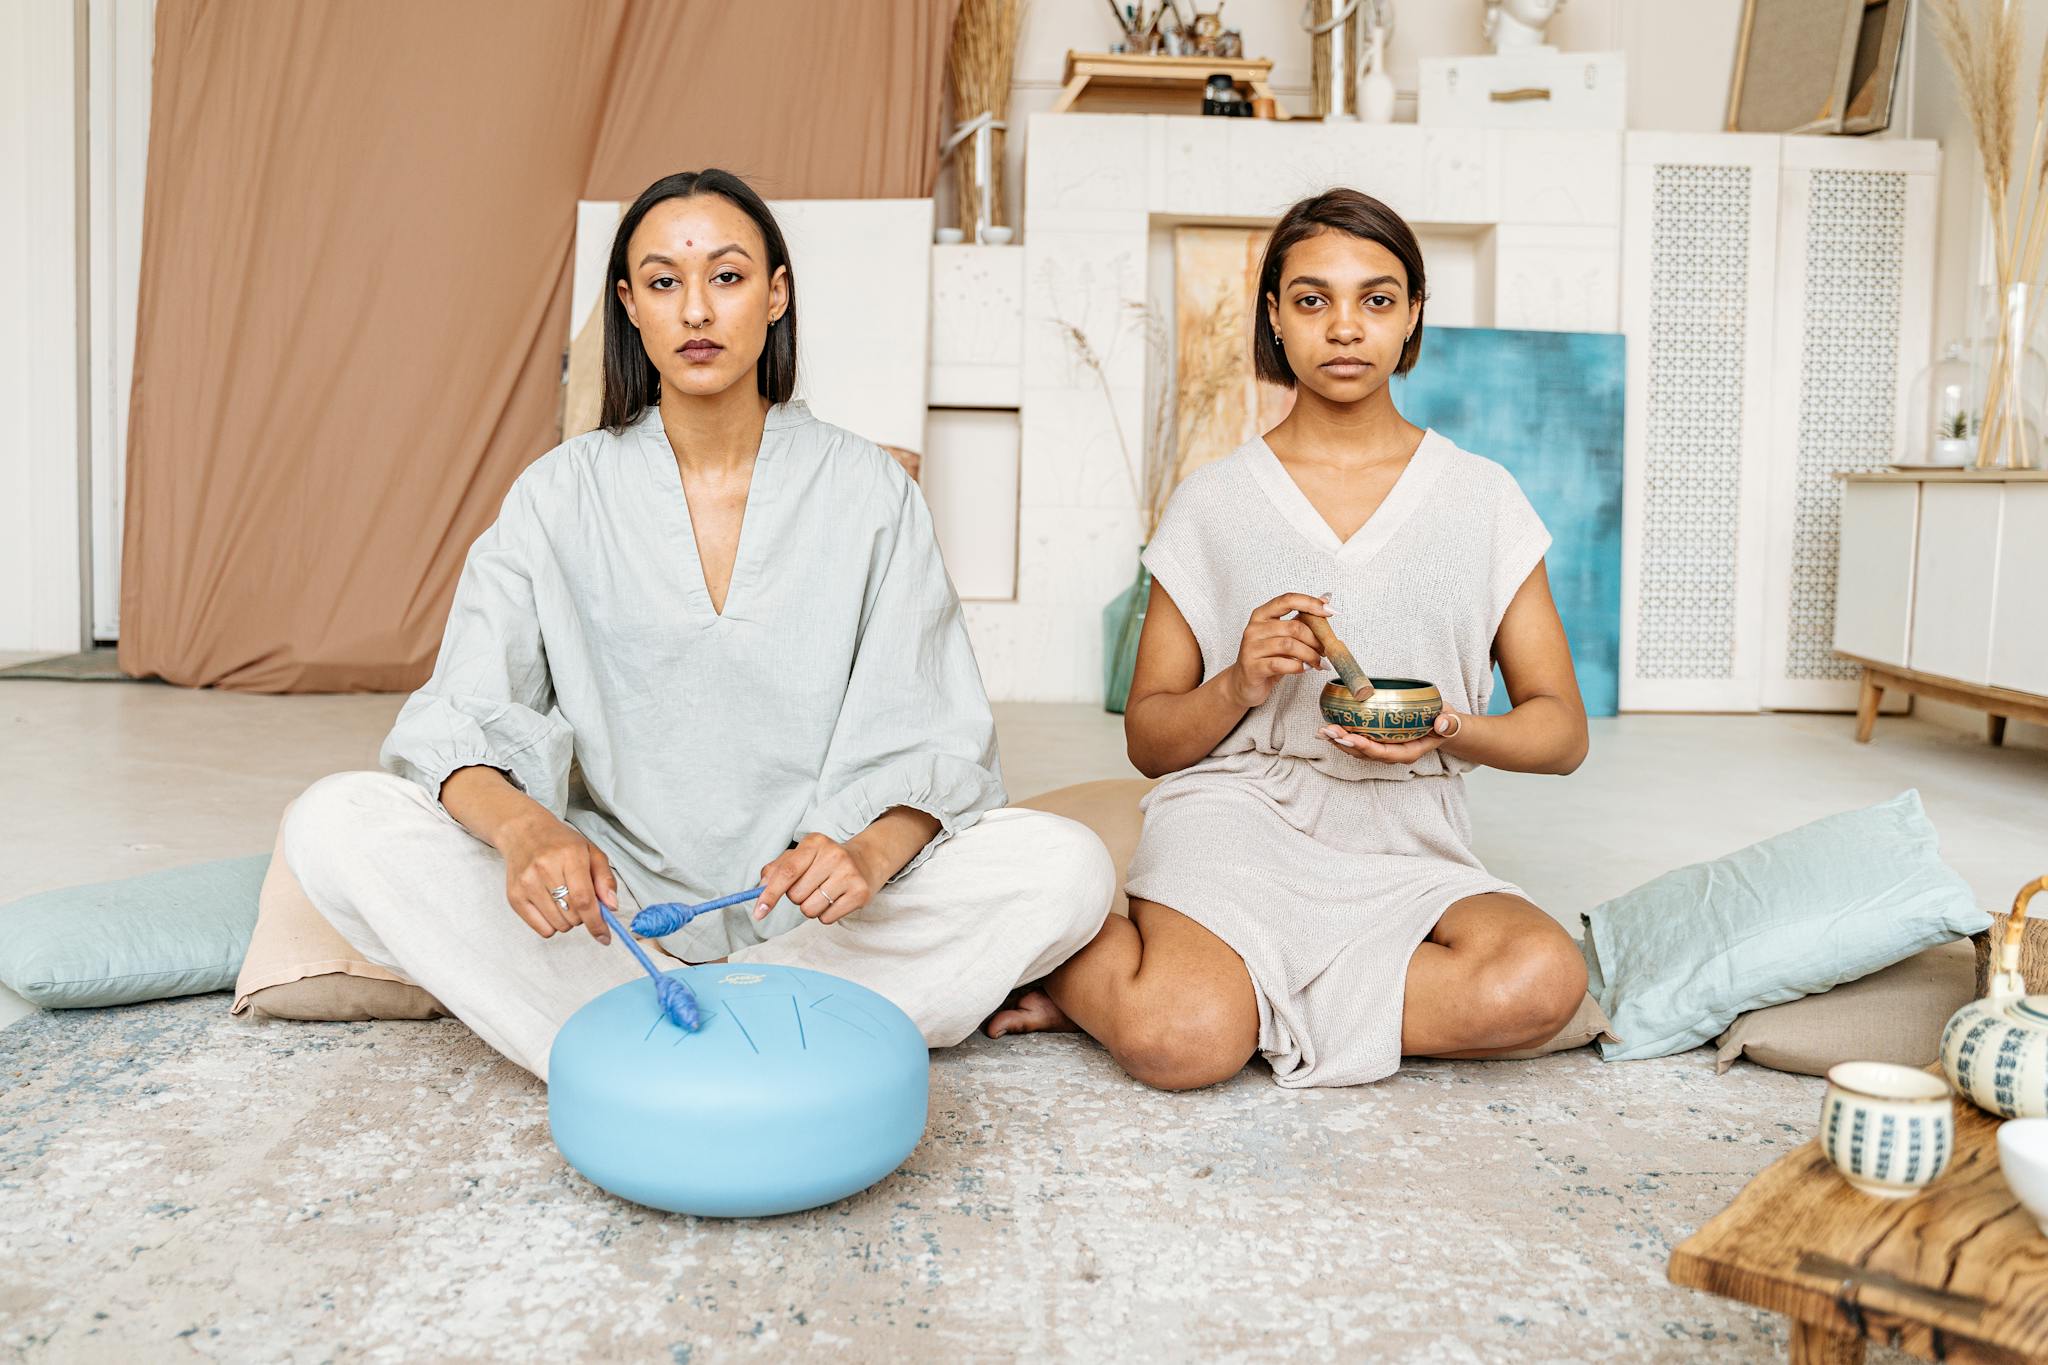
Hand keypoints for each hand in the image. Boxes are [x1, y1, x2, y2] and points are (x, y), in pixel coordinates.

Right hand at [495, 810, 615, 943]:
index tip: (604, 937)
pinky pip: (541, 929)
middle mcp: (545, 869)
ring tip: (563, 899)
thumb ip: (606, 879)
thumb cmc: (561, 843)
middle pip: (572, 915)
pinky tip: (551, 906)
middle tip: (579, 898)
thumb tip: (611, 907)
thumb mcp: (591, 852)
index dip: (596, 922)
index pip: (584, 899)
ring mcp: (527, 884)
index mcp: (569, 856)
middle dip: (583, 915)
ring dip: (568, 921)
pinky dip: (552, 925)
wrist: (523, 832)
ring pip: (558, 925)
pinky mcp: (514, 896)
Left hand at [753, 833, 878, 925]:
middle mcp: (834, 855)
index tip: (759, 912)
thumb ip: (777, 869)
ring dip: (810, 907)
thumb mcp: (801, 856)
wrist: (867, 860)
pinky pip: (827, 918)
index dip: (770, 894)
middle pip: (796, 895)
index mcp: (815, 842)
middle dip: (797, 897)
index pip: (787, 872)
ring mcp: (849, 874)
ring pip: (810, 909)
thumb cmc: (825, 861)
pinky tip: (835, 900)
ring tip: (824, 893)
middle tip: (811, 886)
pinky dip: (825, 914)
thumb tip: (760, 889)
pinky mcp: (860, 893)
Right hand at [1223, 592, 1331, 709]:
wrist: (1244, 683)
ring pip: (1289, 645)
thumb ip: (1301, 620)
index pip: (1288, 600)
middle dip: (1315, 639)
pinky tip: (1305, 669)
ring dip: (1310, 655)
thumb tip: (1325, 599)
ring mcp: (1251, 647)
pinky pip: (1281, 664)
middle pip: (1293, 627)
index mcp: (1262, 615)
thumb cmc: (1266, 658)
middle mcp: (1254, 628)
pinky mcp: (1252, 667)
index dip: (1310, 603)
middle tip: (1325, 650)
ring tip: (1318, 662)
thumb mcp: (1283, 636)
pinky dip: (1298, 667)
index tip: (1330, 611)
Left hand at [1318, 708, 1464, 765]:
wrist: (1442, 725)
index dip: (1367, 748)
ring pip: (1358, 750)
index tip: (1352, 739)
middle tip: (1329, 732)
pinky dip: (1342, 736)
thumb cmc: (1444, 723)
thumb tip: (1441, 723)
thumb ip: (1447, 724)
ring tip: (1323, 731)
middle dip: (1346, 744)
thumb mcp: (1450, 722)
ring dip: (1339, 741)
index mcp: (1408, 752)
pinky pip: (1357, 742)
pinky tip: (1329, 729)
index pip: (1385, 753)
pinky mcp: (1378, 741)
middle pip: (1366, 753)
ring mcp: (1384, 749)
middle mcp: (1393, 754)